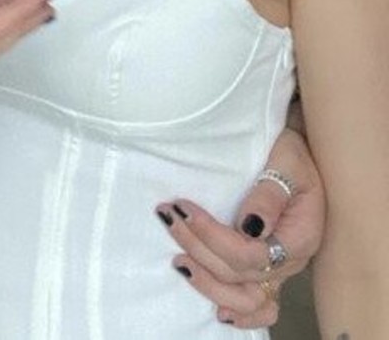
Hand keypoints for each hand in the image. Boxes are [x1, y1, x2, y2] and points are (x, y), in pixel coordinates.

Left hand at [156, 126, 324, 327]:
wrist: (301, 158)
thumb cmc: (293, 156)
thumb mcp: (287, 162)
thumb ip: (270, 195)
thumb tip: (249, 226)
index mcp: (298, 236)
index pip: (250, 254)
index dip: (213, 236)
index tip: (184, 208)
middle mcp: (290, 261)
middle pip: (239, 274)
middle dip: (198, 247)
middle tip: (169, 217)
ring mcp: (280, 270)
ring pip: (245, 298)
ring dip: (208, 282)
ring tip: (178, 261)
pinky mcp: (268, 270)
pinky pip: (259, 306)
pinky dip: (241, 315)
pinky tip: (218, 313)